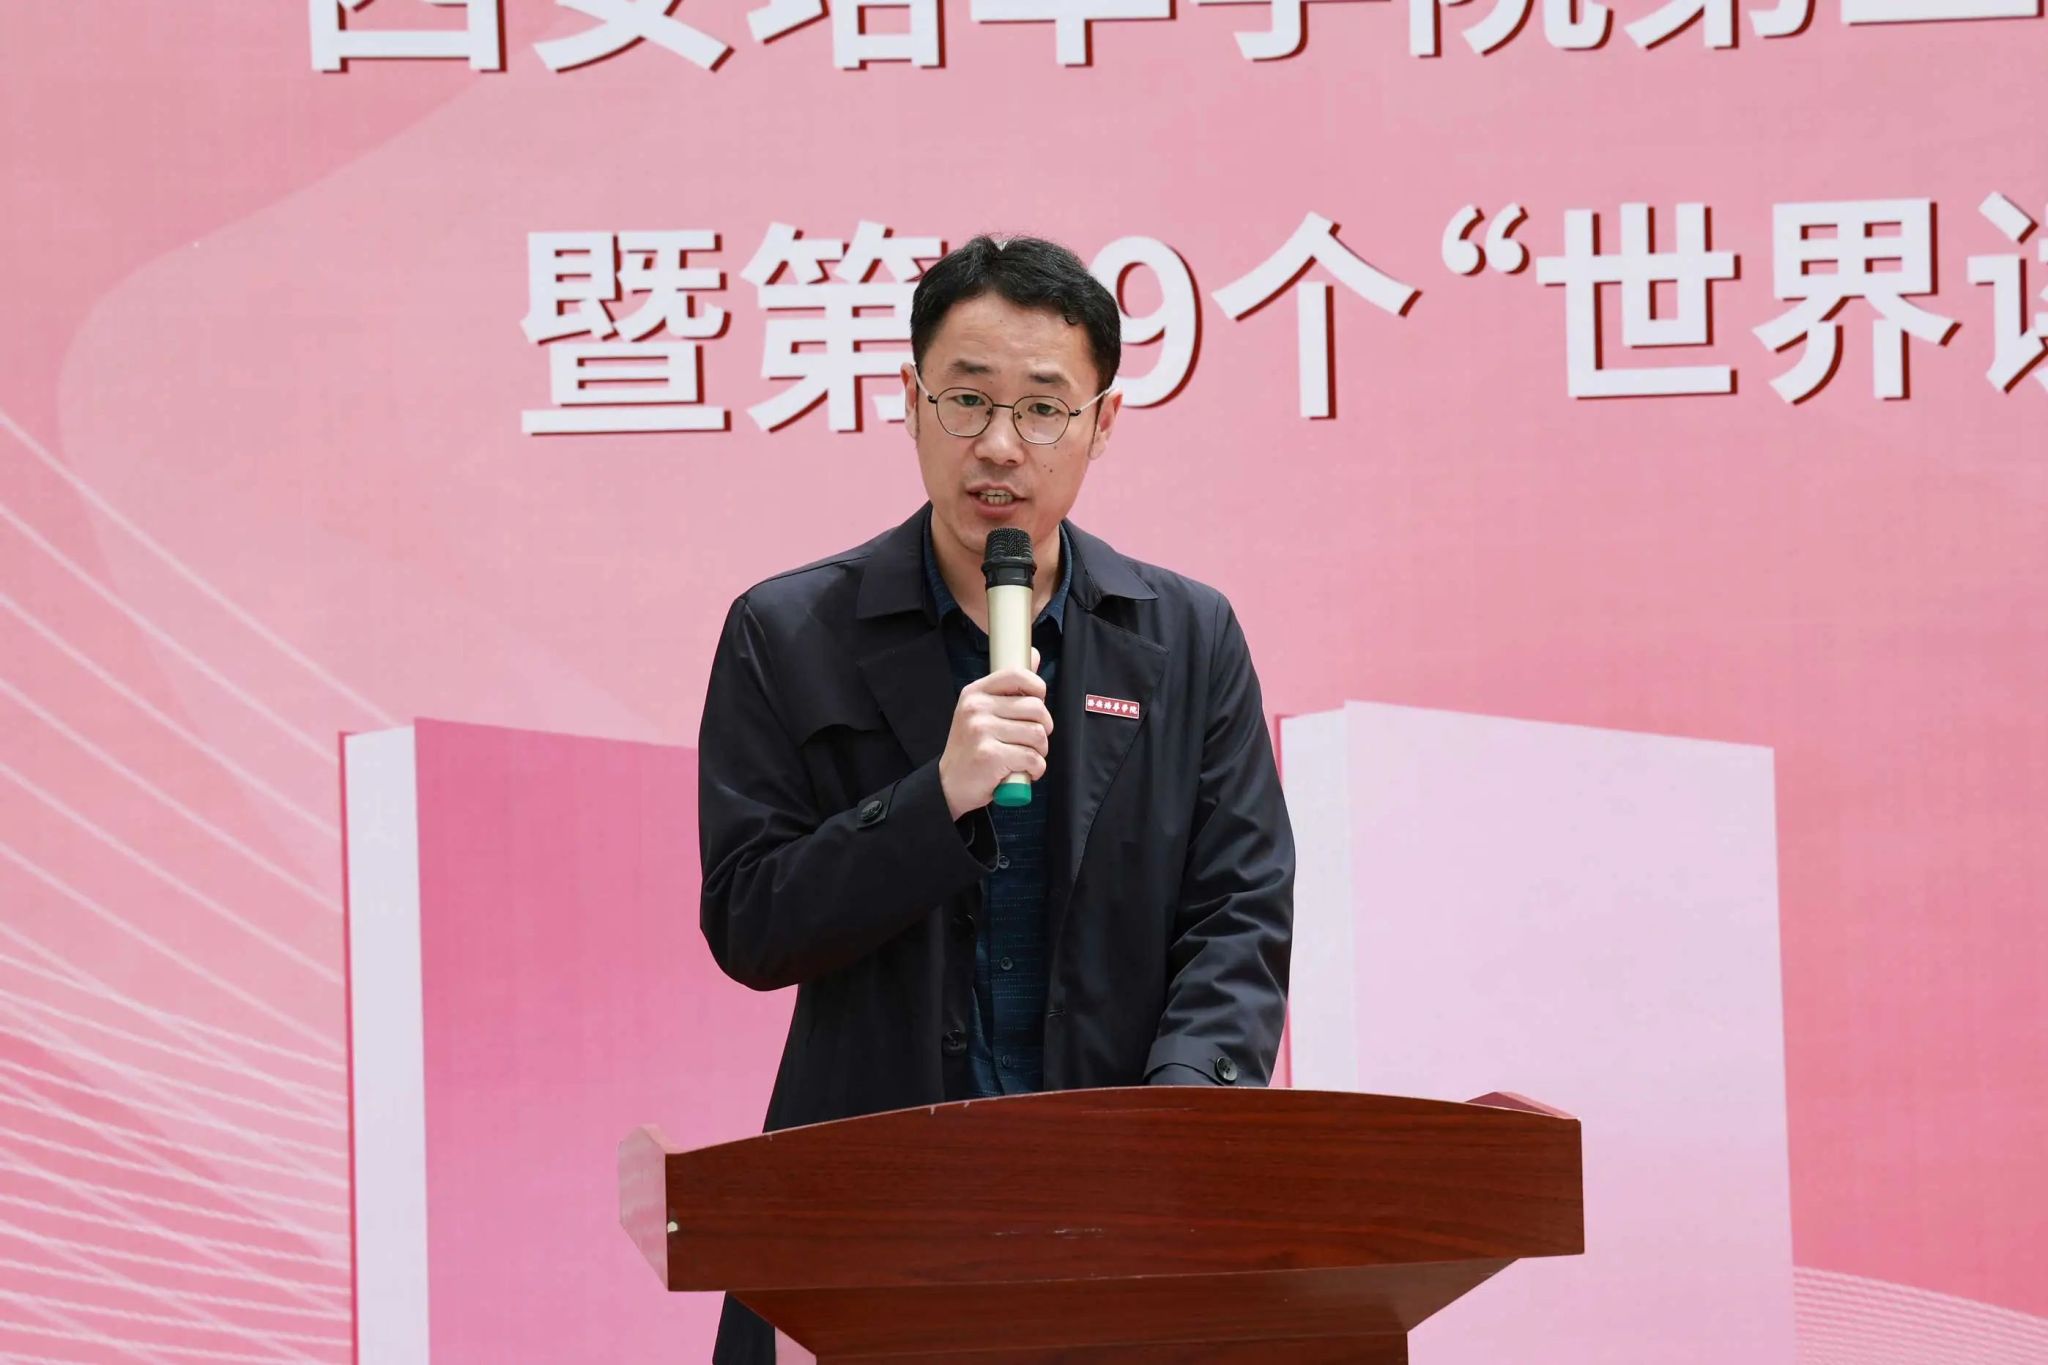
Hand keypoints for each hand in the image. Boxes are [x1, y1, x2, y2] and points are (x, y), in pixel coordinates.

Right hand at [938, 647, 1049, 819]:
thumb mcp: (982, 711)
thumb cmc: (972, 747)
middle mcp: (976, 708)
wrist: (949, 784)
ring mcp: (982, 731)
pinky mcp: (990, 755)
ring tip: (1024, 757)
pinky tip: (1023, 771)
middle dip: (1043, 729)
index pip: (1018, 674)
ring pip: (1038, 735)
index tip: (1036, 705)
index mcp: (975, 692)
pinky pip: (1033, 758)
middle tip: (1031, 741)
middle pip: (1037, 709)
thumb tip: (1035, 655)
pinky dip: (1035, 769)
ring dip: (1039, 752)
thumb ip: (1008, 687)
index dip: (1038, 689)